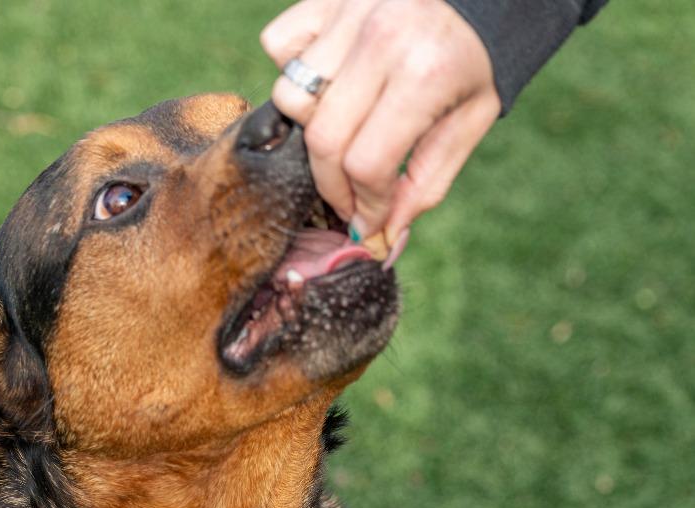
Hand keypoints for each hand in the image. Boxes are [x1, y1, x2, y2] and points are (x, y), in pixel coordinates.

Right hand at [262, 0, 499, 246]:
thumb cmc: (478, 56)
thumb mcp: (471, 120)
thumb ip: (427, 181)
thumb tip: (382, 234)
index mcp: (426, 74)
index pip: (367, 164)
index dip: (364, 205)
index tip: (368, 220)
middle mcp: (382, 40)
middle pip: (322, 140)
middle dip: (332, 185)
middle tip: (349, 198)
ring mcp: (349, 12)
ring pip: (291, 96)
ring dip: (309, 128)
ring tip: (342, 132)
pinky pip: (280, 45)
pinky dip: (292, 70)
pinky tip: (327, 81)